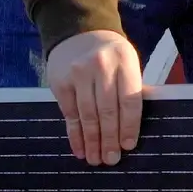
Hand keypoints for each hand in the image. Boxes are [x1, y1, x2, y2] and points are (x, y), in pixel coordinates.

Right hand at [43, 30, 144, 164]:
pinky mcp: (61, 82)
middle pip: (107, 111)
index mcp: (124, 62)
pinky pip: (69, 114)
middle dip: (109, 139)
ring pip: (87, 115)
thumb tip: (131, 131)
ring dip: (92, 141)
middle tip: (111, 159)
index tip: (128, 146)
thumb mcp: (127, 64)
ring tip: (96, 159)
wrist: (79, 32)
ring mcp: (78, 74)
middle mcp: (101, 67)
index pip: (129, 101)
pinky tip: (80, 149)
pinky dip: (75, 134)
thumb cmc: (110, 55)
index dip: (128, 127)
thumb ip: (131, 91)